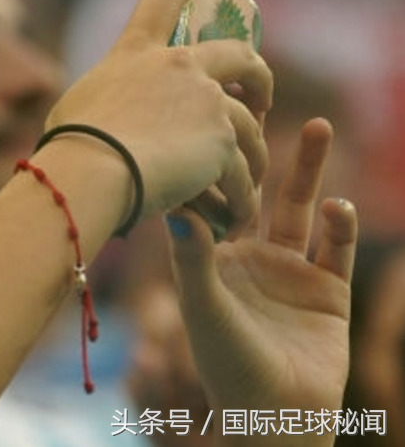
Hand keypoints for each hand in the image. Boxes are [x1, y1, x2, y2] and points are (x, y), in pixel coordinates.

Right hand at [45, 0, 271, 221]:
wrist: (91, 171)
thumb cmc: (70, 148)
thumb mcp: (79, 108)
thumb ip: (108, 101)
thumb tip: (106, 116)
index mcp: (137, 52)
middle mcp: (178, 65)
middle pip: (240, 55)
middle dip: (258, 78)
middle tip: (260, 100)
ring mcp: (206, 99)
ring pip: (250, 124)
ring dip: (251, 158)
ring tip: (243, 190)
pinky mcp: (223, 138)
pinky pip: (243, 171)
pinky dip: (240, 197)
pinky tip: (234, 216)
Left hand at [167, 117, 357, 443]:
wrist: (276, 414)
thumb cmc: (226, 364)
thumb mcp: (204, 307)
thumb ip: (193, 259)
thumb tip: (173, 209)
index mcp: (211, 255)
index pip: (211, 195)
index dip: (211, 159)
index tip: (206, 113)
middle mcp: (248, 255)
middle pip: (257, 189)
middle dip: (262, 147)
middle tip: (261, 101)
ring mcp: (290, 270)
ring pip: (302, 207)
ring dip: (310, 169)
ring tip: (316, 124)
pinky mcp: (328, 289)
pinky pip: (337, 246)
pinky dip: (342, 223)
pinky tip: (340, 204)